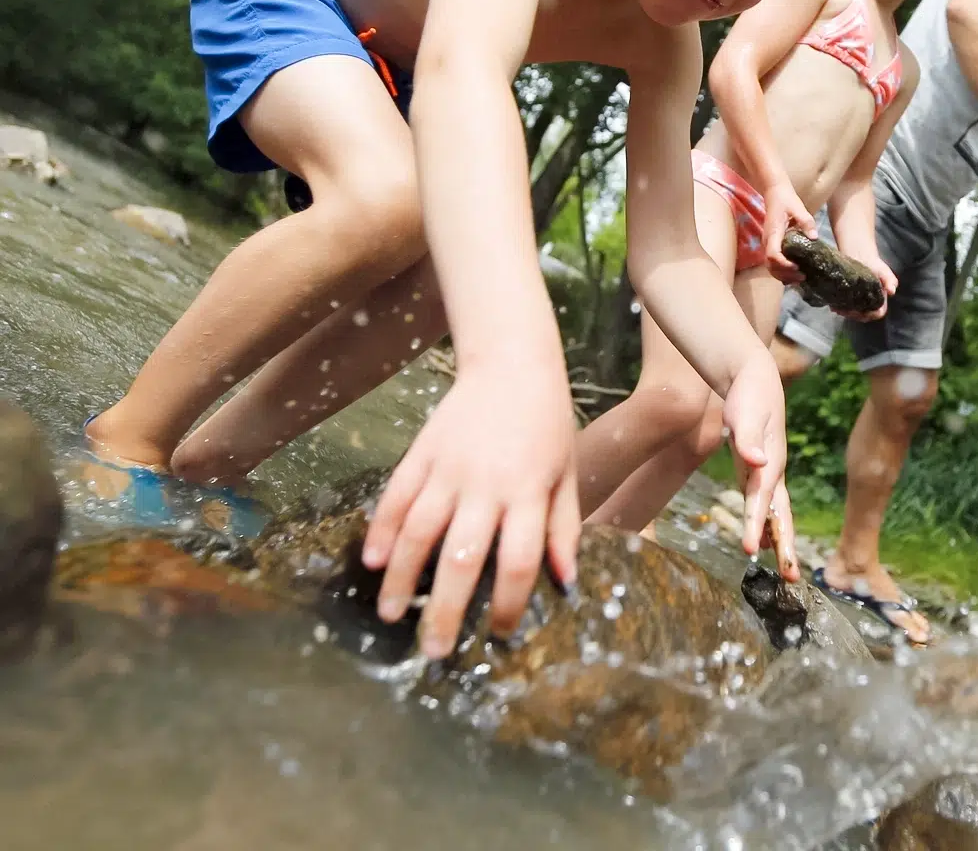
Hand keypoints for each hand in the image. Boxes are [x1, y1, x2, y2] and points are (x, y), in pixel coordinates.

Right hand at [363, 365, 580, 658]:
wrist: (513, 364)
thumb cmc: (548, 425)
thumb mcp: (567, 475)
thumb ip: (564, 530)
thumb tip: (564, 585)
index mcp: (528, 494)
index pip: (518, 562)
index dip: (509, 605)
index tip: (500, 634)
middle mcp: (486, 486)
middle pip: (462, 558)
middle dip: (446, 610)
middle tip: (434, 650)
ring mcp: (448, 469)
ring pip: (418, 532)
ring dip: (402, 578)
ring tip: (392, 615)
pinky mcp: (420, 453)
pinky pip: (395, 497)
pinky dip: (381, 530)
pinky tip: (373, 562)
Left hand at [719, 352, 798, 578]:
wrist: (755, 377)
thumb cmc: (748, 393)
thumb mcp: (744, 411)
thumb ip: (747, 438)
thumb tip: (756, 461)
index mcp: (771, 460)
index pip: (763, 498)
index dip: (756, 524)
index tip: (749, 549)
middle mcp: (772, 470)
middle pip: (781, 513)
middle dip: (786, 544)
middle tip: (792, 577)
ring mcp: (767, 472)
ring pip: (776, 512)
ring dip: (780, 539)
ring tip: (786, 569)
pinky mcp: (758, 471)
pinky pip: (764, 504)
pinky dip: (765, 524)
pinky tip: (762, 541)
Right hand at [761, 179, 816, 284]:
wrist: (775, 193)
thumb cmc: (786, 200)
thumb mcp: (798, 208)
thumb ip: (806, 222)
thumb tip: (814, 237)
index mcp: (773, 233)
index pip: (773, 254)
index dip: (784, 264)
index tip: (797, 267)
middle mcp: (767, 242)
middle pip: (770, 265)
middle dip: (785, 274)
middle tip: (803, 276)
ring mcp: (768, 245)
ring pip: (770, 267)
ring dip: (783, 275)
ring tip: (800, 278)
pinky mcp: (772, 246)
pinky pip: (773, 263)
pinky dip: (782, 272)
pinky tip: (795, 274)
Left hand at [837, 248, 896, 321]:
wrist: (860, 255)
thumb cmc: (874, 264)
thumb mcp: (884, 271)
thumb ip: (890, 280)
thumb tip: (891, 291)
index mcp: (880, 300)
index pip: (877, 313)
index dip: (870, 314)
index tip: (862, 311)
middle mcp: (869, 304)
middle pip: (862, 316)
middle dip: (854, 315)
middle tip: (846, 310)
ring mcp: (858, 303)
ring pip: (852, 314)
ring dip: (845, 312)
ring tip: (838, 307)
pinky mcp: (848, 299)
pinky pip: (843, 308)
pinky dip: (837, 308)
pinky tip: (833, 304)